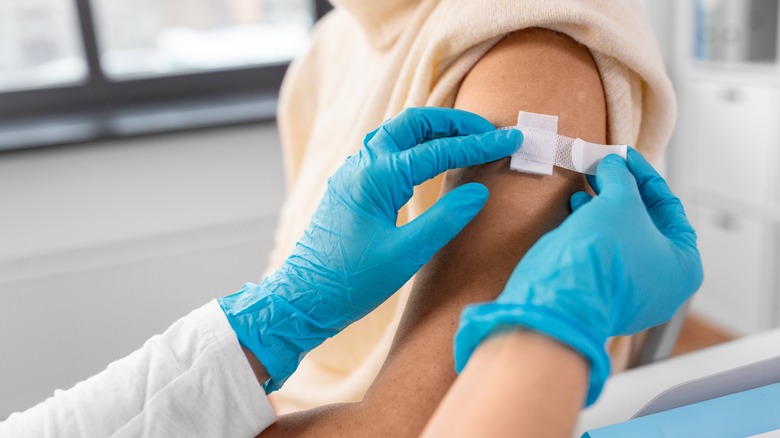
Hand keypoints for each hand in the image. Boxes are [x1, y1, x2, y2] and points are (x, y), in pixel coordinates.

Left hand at [220, 108, 522, 390]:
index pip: (439, 150)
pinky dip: (415, 148)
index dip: (479, 144)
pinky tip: (432, 162)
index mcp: (376, 176)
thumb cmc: (352, 282)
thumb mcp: (406, 254)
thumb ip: (445, 219)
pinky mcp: (352, 188)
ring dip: (433, 131)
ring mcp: (353, 174)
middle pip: (413, 123)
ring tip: (467, 140)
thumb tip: (479, 192)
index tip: (511, 139)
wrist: (303, 299)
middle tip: (488, 131)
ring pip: (398, 134)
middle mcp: (362, 166)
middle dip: (454, 122)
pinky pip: (387, 153)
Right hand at [453, 148, 702, 404]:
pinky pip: (600, 253)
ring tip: (587, 182)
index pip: (669, 208)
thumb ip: (621, 177)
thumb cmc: (603, 255)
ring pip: (619, 237)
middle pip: (644, 224)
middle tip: (603, 166)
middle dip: (621, 191)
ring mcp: (628, 292)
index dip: (644, 176)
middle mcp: (660, 284)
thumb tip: (613, 164)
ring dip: (603, 207)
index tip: (623, 156)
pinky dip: (590, 228)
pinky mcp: (598, 293)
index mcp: (683, 265)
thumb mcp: (620, 202)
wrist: (559, 298)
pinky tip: (575, 206)